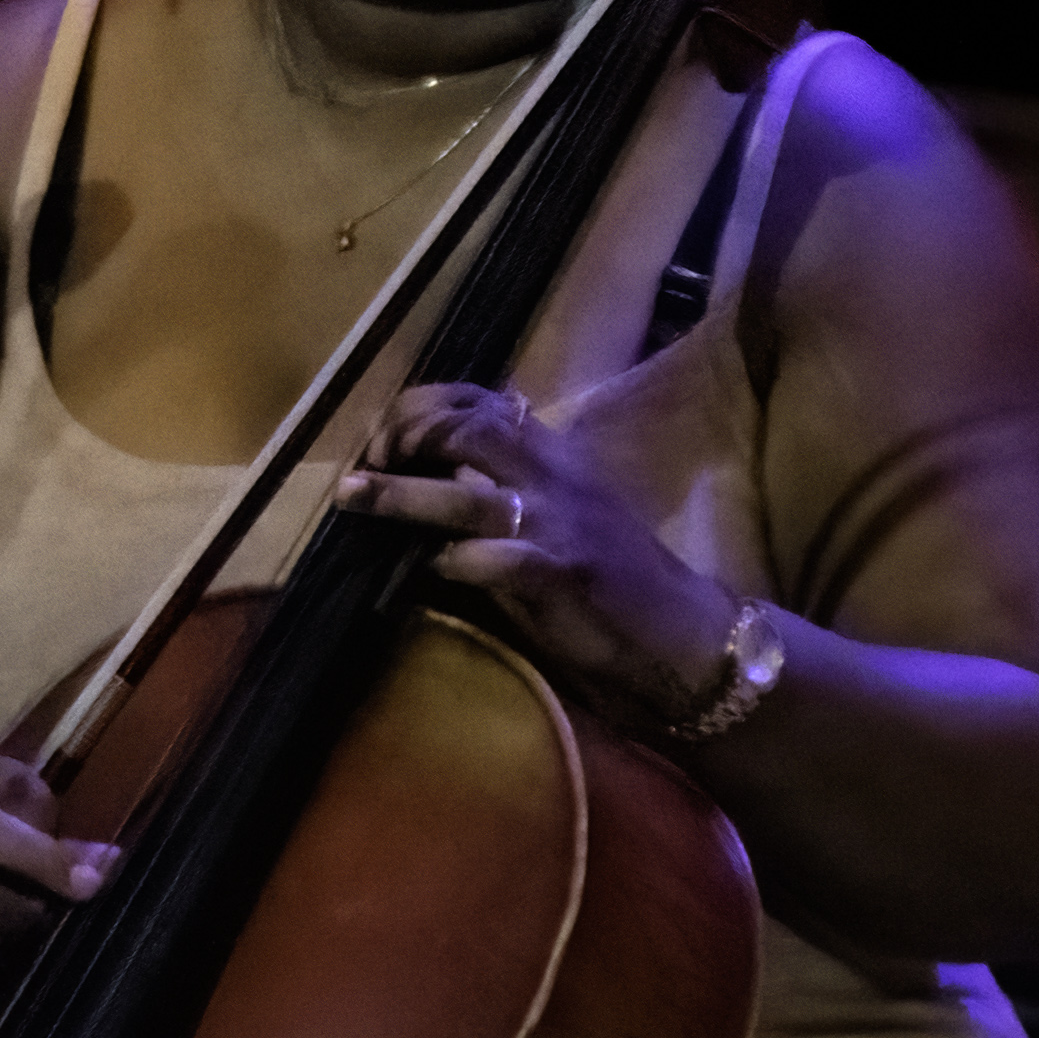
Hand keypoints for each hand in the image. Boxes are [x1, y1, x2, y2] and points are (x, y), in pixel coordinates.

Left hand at [338, 379, 746, 727]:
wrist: (685, 634)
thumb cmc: (619, 579)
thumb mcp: (567, 514)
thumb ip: (513, 486)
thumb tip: (438, 475)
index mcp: (557, 457)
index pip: (484, 402)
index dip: (425, 404)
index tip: (385, 427)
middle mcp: (555, 478)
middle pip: (469, 429)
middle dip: (408, 433)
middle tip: (367, 458)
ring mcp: (558, 525)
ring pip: (467, 494)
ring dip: (402, 494)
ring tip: (353, 493)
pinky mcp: (560, 576)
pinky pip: (493, 560)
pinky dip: (451, 559)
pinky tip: (422, 568)